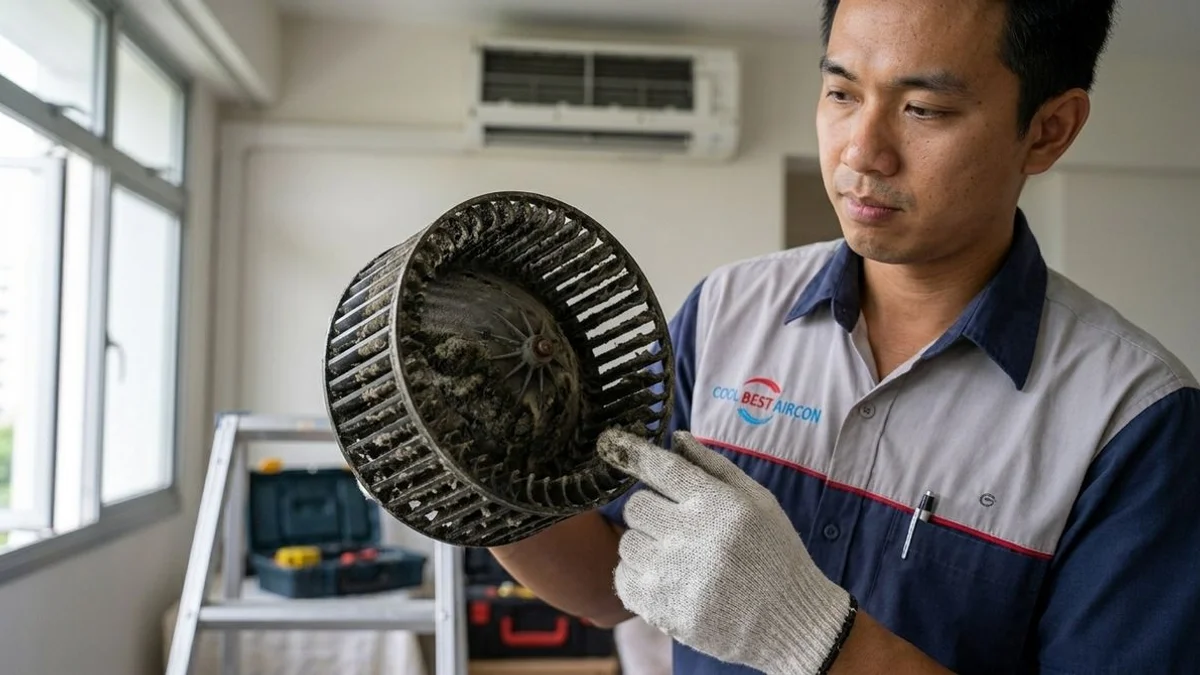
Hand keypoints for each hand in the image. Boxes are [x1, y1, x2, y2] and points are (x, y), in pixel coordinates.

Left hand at [597, 429, 857, 674]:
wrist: (791, 621)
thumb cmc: (776, 554)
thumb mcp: (759, 501)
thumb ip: (714, 466)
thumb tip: (676, 437)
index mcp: (717, 504)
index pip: (661, 467)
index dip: (631, 452)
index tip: (609, 441)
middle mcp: (692, 536)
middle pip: (635, 506)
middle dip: (651, 512)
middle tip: (674, 525)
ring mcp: (674, 575)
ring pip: (627, 543)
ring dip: (645, 546)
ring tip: (677, 557)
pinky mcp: (664, 610)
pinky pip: (624, 579)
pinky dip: (639, 577)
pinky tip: (666, 579)